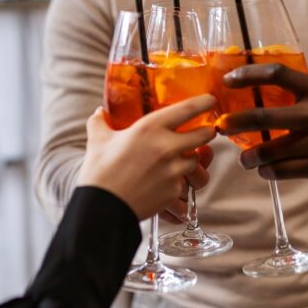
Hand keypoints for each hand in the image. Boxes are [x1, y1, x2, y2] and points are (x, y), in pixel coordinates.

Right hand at [79, 95, 216, 219]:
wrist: (103, 207)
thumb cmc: (100, 171)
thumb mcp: (98, 140)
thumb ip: (100, 122)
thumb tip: (99, 112)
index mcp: (150, 128)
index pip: (187, 109)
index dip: (203, 102)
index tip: (210, 100)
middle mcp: (167, 147)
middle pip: (204, 135)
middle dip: (208, 132)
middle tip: (207, 131)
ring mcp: (174, 170)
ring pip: (196, 161)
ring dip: (192, 159)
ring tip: (183, 160)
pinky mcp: (174, 191)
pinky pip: (185, 184)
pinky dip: (179, 183)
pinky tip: (166, 183)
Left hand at [218, 64, 307, 183]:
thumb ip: (304, 94)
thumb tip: (264, 94)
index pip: (278, 73)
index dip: (249, 74)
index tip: (229, 79)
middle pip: (263, 117)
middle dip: (235, 122)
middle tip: (222, 125)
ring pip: (269, 150)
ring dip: (250, 156)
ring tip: (244, 159)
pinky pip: (283, 170)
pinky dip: (268, 172)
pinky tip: (265, 171)